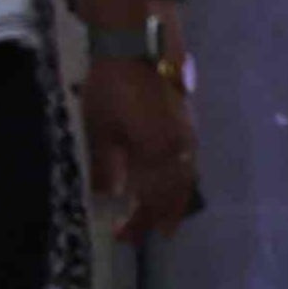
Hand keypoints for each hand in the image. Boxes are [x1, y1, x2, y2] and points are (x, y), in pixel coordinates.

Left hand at [81, 53, 201, 243]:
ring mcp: (186, 138)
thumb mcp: (99, 130)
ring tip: (169, 219)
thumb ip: (104, 167)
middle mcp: (178, 153)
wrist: (135, 50)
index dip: (139, 222)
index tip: (124, 238)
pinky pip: (188, 165)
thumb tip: (108, 199)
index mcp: (156, 158)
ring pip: (186, 180)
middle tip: (155, 236)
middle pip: (175, 195)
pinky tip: (174, 184)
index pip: (151, 202)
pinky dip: (182, 182)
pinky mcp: (187, 125)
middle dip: (162, 217)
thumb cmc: (110, 90)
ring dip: (177, 202)